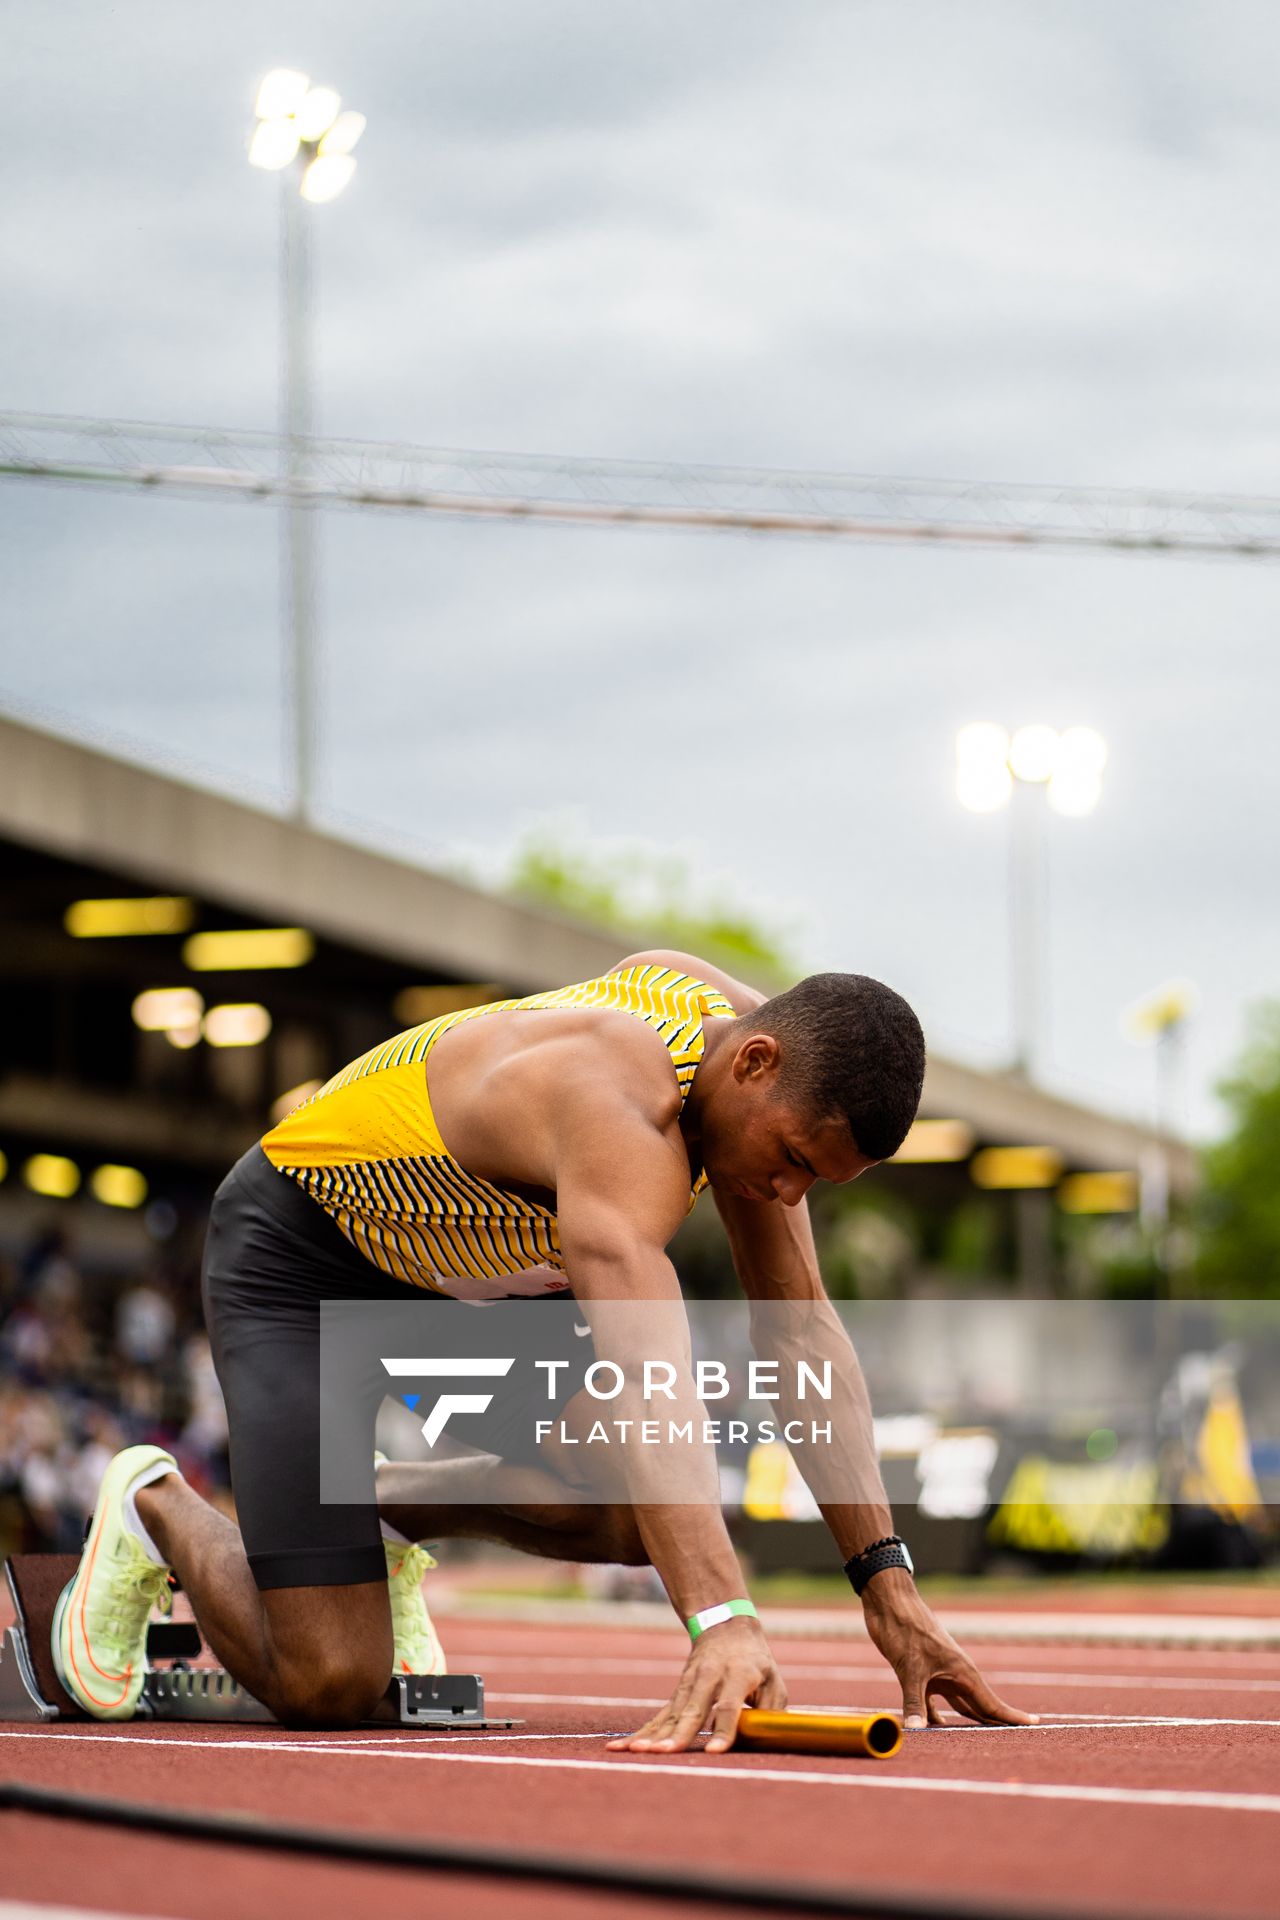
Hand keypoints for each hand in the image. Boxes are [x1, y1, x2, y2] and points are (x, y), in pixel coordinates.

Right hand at [606, 1615, 786, 1753]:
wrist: (724, 1626)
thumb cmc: (755, 1661)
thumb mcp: (773, 1679)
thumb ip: (771, 1710)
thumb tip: (763, 1740)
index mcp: (738, 1675)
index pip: (729, 1705)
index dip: (723, 1729)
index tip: (714, 1752)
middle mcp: (709, 1678)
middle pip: (692, 1709)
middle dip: (678, 1734)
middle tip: (664, 1753)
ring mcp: (688, 1685)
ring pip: (669, 1714)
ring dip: (652, 1735)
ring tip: (636, 1753)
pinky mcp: (676, 1694)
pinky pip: (658, 1718)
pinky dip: (640, 1733)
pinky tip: (620, 1747)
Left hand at [860, 1570, 1037, 1729]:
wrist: (890, 1603)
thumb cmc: (905, 1631)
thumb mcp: (910, 1669)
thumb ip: (914, 1703)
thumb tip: (916, 1731)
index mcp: (963, 1673)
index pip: (992, 1704)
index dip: (1013, 1717)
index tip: (1036, 1725)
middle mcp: (956, 1675)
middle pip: (981, 1707)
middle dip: (996, 1724)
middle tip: (1017, 1740)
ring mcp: (940, 1674)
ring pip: (960, 1705)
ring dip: (968, 1723)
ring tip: (981, 1742)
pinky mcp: (922, 1673)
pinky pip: (934, 1702)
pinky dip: (936, 1717)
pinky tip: (935, 1730)